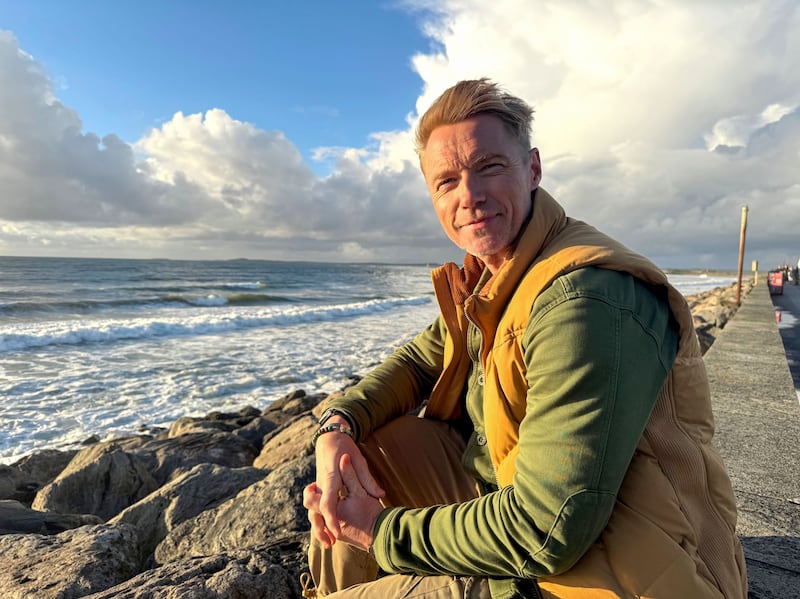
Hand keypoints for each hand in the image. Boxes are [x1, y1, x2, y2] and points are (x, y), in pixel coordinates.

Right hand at [305, 420, 384, 544]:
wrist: (329, 437)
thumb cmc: (345, 448)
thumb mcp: (359, 460)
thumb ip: (367, 479)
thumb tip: (380, 495)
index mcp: (331, 477)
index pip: (327, 502)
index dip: (331, 519)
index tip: (336, 532)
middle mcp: (321, 484)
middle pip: (315, 511)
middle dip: (321, 529)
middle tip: (331, 543)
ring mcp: (318, 487)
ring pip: (313, 510)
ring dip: (319, 527)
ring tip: (329, 542)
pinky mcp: (319, 488)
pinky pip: (316, 506)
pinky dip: (321, 519)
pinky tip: (328, 530)